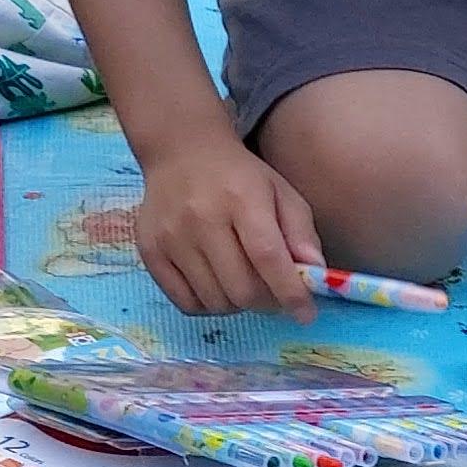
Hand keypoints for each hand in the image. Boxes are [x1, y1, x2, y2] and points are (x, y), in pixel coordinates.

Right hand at [134, 125, 322, 316]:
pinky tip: (217, 285)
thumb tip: (316, 274)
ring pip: (215, 301)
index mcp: (241, 199)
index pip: (267, 257)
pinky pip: (186, 302)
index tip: (305, 313)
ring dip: (238, 304)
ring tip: (244, 283)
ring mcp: (171, 236)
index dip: (291, 293)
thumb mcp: (282, 194)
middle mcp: (201, 218)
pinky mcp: (150, 251)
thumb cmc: (240, 178)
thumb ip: (302, 234)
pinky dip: (208, 305)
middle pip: (241, 289)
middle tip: (273, 293)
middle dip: (267, 302)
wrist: (181, 152)